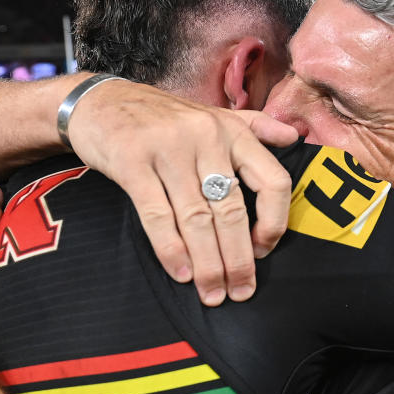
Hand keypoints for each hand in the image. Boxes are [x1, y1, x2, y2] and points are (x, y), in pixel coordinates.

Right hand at [68, 79, 297, 305]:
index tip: (262, 250)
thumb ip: (255, 126)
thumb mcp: (211, 115)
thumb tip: (293, 138)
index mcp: (231, 130)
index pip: (272, 181)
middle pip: (232, 210)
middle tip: (239, 291)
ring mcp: (168, 148)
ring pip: (196, 218)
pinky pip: (157, 214)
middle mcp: (206, 137)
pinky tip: (181, 273)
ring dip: (207, 263)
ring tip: (211, 293)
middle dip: (238, 259)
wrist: (100, 100)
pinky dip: (171, 250)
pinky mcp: (132, 161)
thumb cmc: (161, 116)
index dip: (273, 223)